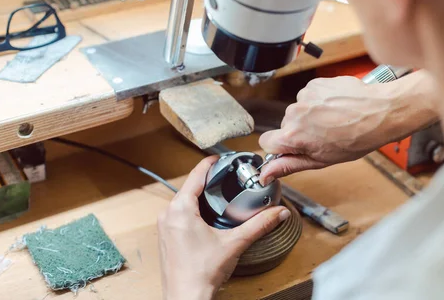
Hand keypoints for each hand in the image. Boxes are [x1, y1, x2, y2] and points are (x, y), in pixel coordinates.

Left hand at [158, 156, 290, 299]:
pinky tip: (209, 216)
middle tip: (227, 176)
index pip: (196, 174)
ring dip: (201, 195)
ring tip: (221, 193)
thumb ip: (260, 224)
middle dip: (209, 180)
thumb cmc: (201, 274)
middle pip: (190, 186)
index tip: (222, 157)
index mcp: (180, 209)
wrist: (187, 299)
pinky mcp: (167, 236)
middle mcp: (168, 214)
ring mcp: (165, 226)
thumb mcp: (235, 243)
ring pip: (184, 200)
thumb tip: (278, 212)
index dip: (211, 163)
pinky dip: (194, 209)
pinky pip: (179, 213)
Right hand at [259, 72, 437, 183]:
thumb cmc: (357, 138)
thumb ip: (289, 165)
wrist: (380, 112)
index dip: (279, 148)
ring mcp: (305, 96)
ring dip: (311, 115)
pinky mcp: (315, 84)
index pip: (267, 142)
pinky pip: (309, 96)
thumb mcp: (322, 160)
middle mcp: (294, 113)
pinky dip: (319, 101)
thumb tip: (266, 173)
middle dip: (300, 131)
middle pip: (285, 125)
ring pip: (299, 110)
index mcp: (293, 135)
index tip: (293, 148)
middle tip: (324, 135)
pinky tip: (336, 108)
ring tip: (333, 121)